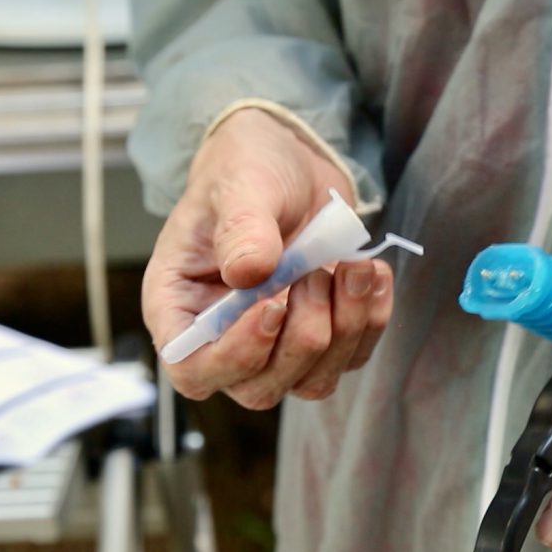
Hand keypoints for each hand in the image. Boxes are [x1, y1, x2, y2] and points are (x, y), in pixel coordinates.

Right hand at [142, 108, 392, 408]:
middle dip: (303, 337)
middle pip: (259, 388)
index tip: (272, 306)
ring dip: (345, 328)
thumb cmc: (248, 170)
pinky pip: (353, 356)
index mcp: (180, 306)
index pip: (193, 369)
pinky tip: (372, 272)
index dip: (236, 355)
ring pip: (312, 381)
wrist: (291, 163)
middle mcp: (224, 337)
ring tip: (352, 266)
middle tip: (315, 273)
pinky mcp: (324, 338)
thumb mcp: (241, 185)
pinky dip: (372, 319)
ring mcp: (276, 344)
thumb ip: (242, 228)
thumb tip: (247, 273)